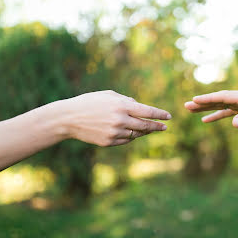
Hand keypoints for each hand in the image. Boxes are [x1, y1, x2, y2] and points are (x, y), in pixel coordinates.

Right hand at [53, 90, 170, 145]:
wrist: (69, 118)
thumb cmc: (90, 102)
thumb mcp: (109, 95)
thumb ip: (127, 100)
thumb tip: (140, 108)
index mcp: (122, 106)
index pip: (147, 111)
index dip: (160, 114)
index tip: (168, 117)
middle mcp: (120, 120)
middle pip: (145, 126)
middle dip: (157, 126)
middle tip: (164, 127)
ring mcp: (114, 133)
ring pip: (136, 135)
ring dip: (144, 132)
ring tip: (149, 129)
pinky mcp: (108, 142)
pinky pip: (125, 140)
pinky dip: (131, 137)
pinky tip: (132, 133)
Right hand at [184, 90, 237, 127]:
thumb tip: (234, 124)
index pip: (223, 97)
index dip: (208, 99)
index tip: (195, 99)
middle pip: (218, 99)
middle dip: (202, 102)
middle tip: (186, 105)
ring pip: (220, 105)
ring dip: (205, 107)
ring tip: (191, 109)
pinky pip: (226, 112)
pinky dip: (216, 115)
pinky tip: (206, 120)